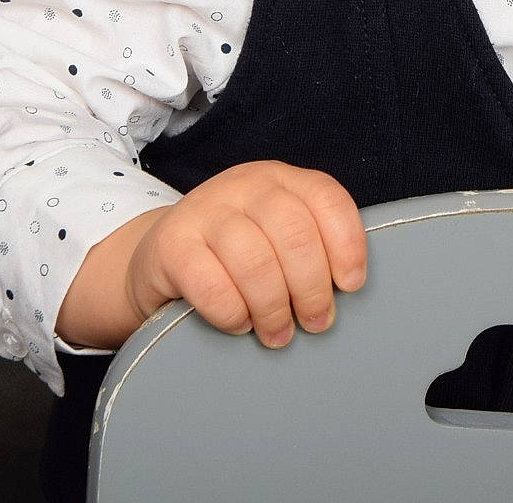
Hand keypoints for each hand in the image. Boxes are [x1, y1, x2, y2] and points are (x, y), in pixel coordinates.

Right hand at [125, 161, 366, 348]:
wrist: (162, 256)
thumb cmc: (235, 254)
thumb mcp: (275, 234)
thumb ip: (309, 245)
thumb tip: (347, 290)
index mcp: (280, 179)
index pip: (326, 198)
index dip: (347, 244)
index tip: (351, 285)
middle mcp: (243, 185)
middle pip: (293, 233)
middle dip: (312, 288)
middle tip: (315, 322)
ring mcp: (204, 210)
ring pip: (254, 261)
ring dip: (274, 308)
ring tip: (278, 333)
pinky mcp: (170, 244)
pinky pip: (211, 285)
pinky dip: (232, 313)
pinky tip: (239, 324)